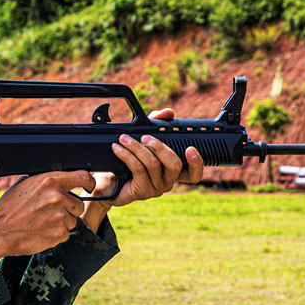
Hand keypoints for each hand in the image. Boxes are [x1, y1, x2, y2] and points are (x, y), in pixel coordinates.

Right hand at [0, 170, 96, 259]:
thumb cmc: (9, 208)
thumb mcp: (25, 184)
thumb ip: (44, 181)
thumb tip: (59, 178)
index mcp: (50, 181)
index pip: (83, 177)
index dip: (89, 182)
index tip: (89, 186)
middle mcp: (57, 197)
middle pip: (79, 203)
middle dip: (69, 208)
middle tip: (51, 212)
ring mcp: (59, 216)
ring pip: (73, 220)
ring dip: (62, 222)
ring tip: (42, 221)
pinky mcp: (59, 233)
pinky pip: (66, 233)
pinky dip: (56, 234)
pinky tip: (42, 230)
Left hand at [80, 108, 205, 226]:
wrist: (107, 180)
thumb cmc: (127, 160)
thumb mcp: (142, 139)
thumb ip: (156, 124)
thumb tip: (168, 112)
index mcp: (172, 171)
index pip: (193, 174)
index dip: (196, 163)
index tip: (190, 148)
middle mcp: (167, 182)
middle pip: (174, 165)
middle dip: (159, 147)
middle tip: (144, 137)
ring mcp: (155, 189)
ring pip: (152, 165)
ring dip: (136, 148)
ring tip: (123, 139)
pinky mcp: (141, 192)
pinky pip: (138, 170)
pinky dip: (127, 155)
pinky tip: (117, 149)